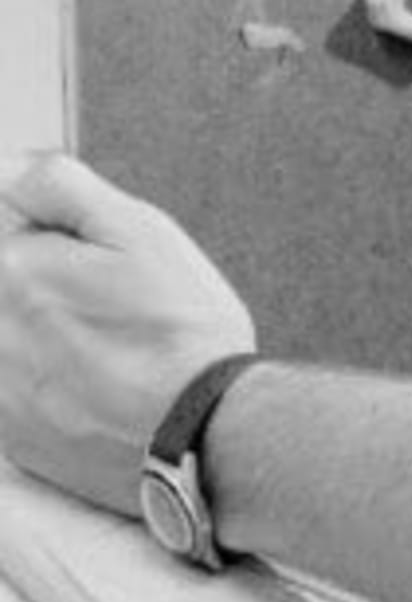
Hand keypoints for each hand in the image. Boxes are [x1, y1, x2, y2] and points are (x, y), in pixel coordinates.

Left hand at [0, 152, 254, 514]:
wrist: (203, 432)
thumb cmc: (180, 326)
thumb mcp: (140, 229)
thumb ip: (59, 187)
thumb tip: (9, 165)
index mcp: (12, 269)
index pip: (14, 229)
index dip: (59, 236)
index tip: (97, 260)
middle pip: (13, 283)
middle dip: (53, 286)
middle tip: (110, 307)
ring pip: (15, 336)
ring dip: (49, 333)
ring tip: (108, 350)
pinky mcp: (9, 437)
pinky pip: (16, 387)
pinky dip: (47, 381)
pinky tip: (95, 386)